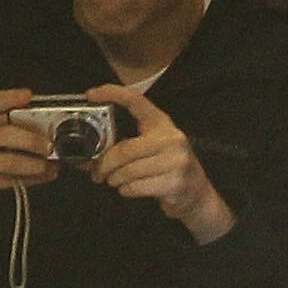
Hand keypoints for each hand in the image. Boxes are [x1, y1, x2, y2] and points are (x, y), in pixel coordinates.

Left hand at [89, 84, 233, 243]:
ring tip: (113, 181)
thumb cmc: (168, 169)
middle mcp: (170, 138)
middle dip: (105, 163)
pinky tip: (127, 189)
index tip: (91, 94)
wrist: (197, 194)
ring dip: (115, 179)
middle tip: (97, 172)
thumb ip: (127, 146)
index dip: (112, 93)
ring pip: (129, 170)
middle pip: (125, 149)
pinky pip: (137, 186)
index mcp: (161, 123)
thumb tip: (89, 156)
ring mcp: (175, 161)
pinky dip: (126, 190)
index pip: (135, 100)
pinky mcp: (175, 183)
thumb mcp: (154, 148)